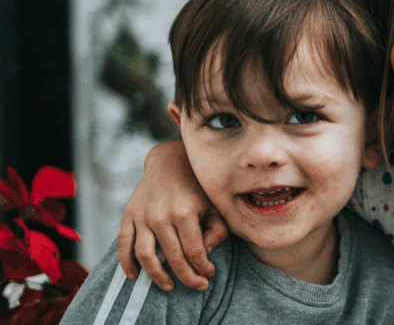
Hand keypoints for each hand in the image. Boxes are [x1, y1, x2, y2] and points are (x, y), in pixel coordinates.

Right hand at [117, 141, 227, 290]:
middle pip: (173, 258)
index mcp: (185, 212)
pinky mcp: (129, 215)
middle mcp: (161, 216)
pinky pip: (123, 244)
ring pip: (146, 256)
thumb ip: (216, 231)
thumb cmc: (197, 185)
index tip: (209, 275)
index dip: (203, 268)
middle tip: (198, 286)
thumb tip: (205, 254)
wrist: (170, 161)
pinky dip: (126, 263)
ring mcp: (142, 216)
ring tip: (169, 286)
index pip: (195, 252)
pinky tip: (134, 276)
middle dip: (187, 277)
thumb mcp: (214, 205)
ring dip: (157, 276)